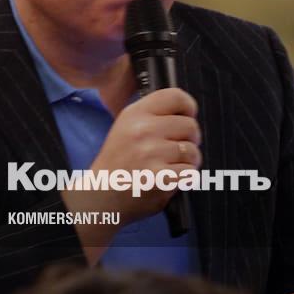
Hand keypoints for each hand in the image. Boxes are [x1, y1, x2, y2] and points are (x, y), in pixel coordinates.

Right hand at [61, 88, 200, 259]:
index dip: (188, 108)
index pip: (176, 96)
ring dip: (188, 162)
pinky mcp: (159, 177)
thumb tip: (187, 113)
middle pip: (190, 126)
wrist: (100, 197)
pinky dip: (184, 179)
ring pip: (192, 151)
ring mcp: (151, 153)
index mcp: (135, 113)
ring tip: (171, 166)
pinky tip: (169, 180)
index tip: (187, 117)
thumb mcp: (127, 127)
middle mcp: (143, 130)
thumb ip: (154, 116)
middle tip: (176, 150)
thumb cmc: (118, 163)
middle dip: (190, 140)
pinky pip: (190, 172)